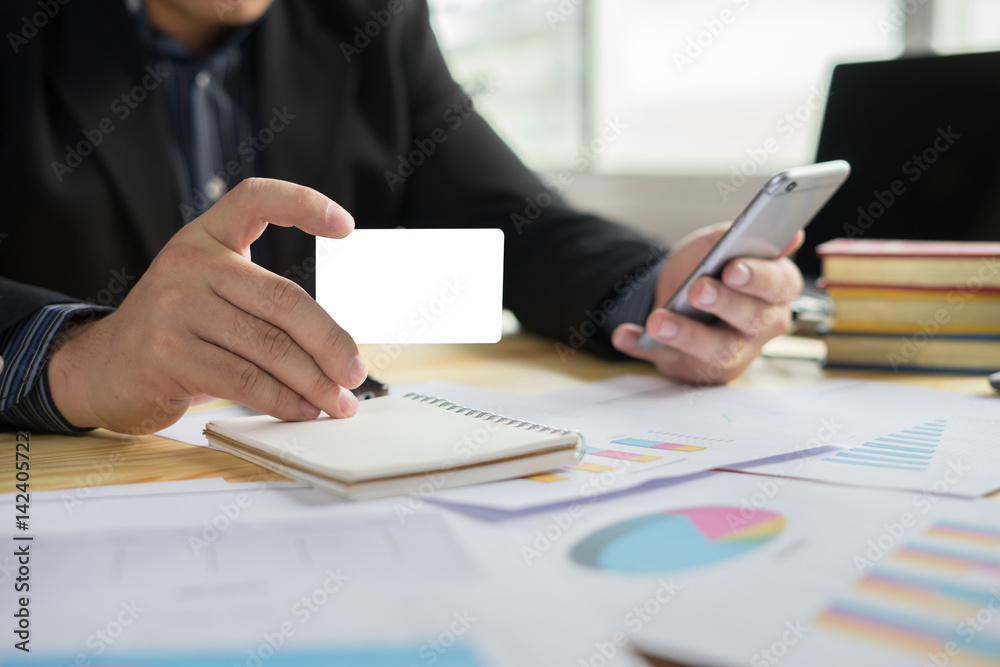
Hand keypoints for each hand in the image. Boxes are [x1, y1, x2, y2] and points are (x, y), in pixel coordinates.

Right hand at [48, 178, 367, 433]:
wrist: (101, 368)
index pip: (255, 198)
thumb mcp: (210, 293)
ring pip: (269, 346)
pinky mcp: (167, 353)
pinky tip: (302, 410)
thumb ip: (263, 302)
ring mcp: (174, 307)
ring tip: (336, 402)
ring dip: (313, 381)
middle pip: (283, 299)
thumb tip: (338, 349)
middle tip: (355, 372)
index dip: (303, 204)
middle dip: (330, 342)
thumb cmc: (175, 331)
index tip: (346, 226)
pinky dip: (282, 400)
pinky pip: (245, 379)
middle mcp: (189, 263)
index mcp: (205, 237)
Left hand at [612, 222, 803, 383]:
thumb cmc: (708, 268)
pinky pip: (670, 361)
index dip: (757, 277)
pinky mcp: (698, 369)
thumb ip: (739, 239)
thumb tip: (790, 235)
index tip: (733, 269)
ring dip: (685, 334)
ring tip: (658, 320)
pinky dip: (643, 347)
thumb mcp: (715, 244)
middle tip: (697, 290)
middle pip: (751, 319)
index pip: (778, 284)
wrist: (677, 293)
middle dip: (723, 303)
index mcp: (776, 289)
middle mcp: (762, 325)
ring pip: (716, 350)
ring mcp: (731, 352)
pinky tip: (625, 335)